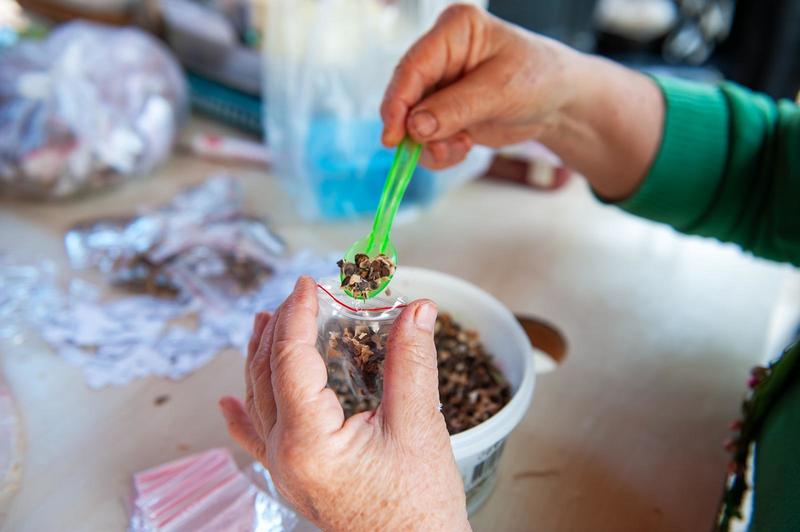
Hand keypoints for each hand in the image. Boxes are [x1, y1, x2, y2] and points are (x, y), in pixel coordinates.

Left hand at [219, 277, 469, 531]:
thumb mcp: (419, 425)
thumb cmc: (419, 505)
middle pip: (266, 375)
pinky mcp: (294, 480)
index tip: (308, 283)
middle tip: (298, 295)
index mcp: (309, 440)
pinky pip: (255, 440)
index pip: (290, 359)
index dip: (298, 314)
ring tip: (265, 322)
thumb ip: (411, 361)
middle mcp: (285, 455)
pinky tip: (228, 402)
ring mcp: (284, 470)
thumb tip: (418, 309)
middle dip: (279, 328)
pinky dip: (242, 413)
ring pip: (258, 401)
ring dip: (261, 357)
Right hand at [381, 3, 663, 198]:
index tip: (393, 135)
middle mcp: (440, 55)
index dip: (398, 102)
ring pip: (412, 121)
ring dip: (430, 144)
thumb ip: (455, 108)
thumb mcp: (500, 91)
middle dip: (415, 128)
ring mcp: (440, 85)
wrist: (560, 102)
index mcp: (454, 30)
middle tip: (432, 149)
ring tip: (461, 147)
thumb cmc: (540, 78)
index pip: (413, 66)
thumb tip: (415, 127)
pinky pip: (425, 136)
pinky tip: (463, 147)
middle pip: (406, 95)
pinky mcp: (443, 111)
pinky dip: (438, 150)